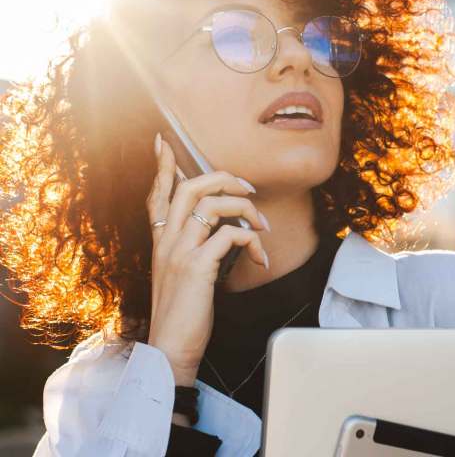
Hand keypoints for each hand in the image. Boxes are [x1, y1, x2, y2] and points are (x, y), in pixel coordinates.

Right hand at [145, 133, 269, 384]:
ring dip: (246, 210)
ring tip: (262, 228)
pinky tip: (260, 258)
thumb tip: (221, 228)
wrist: (171, 349)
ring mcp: (179, 252)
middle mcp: (165, 241)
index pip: (157, 193)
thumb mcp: (181, 273)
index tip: (163, 141)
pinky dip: (252, 242)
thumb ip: (192, 247)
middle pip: (190, 187)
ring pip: (212, 205)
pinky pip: (229, 235)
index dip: (161, 166)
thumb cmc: (182, 312)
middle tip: (248, 188)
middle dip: (223, 178)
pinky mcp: (196, 267)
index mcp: (160, 241)